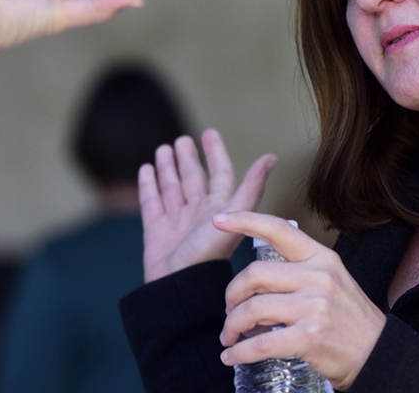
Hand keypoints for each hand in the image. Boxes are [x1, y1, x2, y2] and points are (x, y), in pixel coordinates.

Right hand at [138, 129, 276, 282]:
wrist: (179, 284)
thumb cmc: (210, 252)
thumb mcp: (236, 214)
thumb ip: (252, 186)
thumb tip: (272, 157)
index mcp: (220, 207)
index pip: (219, 172)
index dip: (215, 153)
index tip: (209, 133)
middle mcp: (199, 212)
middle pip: (193, 178)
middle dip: (188, 158)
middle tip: (182, 140)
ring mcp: (176, 220)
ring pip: (172, 187)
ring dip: (168, 168)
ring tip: (163, 149)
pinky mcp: (156, 229)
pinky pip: (151, 201)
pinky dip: (148, 185)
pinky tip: (146, 169)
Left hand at [215, 212, 385, 390]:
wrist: (379, 354)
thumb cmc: (350, 319)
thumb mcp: (332, 281)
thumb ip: (298, 272)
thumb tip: (254, 281)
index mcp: (321, 257)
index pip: (278, 229)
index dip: (245, 221)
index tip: (219, 220)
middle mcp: (318, 276)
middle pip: (253, 275)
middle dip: (232, 295)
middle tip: (229, 310)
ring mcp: (314, 306)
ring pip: (252, 309)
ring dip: (232, 326)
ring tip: (231, 336)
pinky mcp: (309, 337)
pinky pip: (260, 343)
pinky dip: (240, 352)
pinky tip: (232, 356)